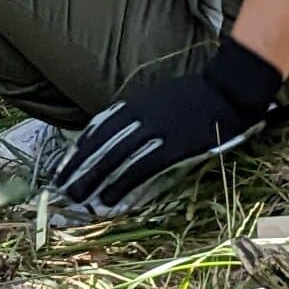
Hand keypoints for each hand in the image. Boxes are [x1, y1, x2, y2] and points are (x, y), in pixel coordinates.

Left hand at [52, 37, 285, 218]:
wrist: (228, 88)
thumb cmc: (197, 95)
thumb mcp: (160, 97)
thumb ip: (139, 113)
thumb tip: (121, 130)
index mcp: (136, 103)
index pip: (97, 127)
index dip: (79, 149)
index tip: (63, 165)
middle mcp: (138, 116)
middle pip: (99, 145)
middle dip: (77, 167)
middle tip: (60, 188)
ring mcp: (154, 131)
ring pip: (113, 158)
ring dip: (92, 180)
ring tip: (75, 198)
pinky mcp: (171, 147)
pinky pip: (139, 169)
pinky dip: (121, 186)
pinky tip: (107, 200)